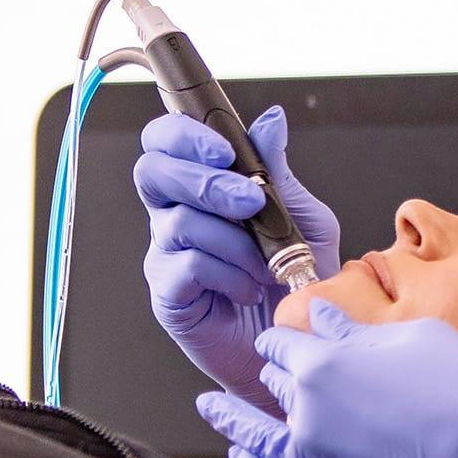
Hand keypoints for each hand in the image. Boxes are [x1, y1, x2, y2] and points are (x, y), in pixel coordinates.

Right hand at [134, 104, 342, 405]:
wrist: (302, 337)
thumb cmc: (299, 276)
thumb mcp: (303, 218)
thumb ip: (279, 172)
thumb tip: (271, 121)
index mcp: (201, 187)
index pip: (166, 143)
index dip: (183, 136)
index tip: (223, 150)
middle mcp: (174, 215)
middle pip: (153, 173)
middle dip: (207, 182)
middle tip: (251, 201)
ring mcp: (167, 255)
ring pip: (179, 222)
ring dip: (234, 239)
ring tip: (266, 263)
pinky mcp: (169, 295)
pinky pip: (189, 267)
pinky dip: (230, 274)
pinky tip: (249, 287)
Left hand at [194, 299, 457, 457]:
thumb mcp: (417, 338)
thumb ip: (356, 329)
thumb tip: (319, 316)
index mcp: (327, 360)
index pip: (285, 343)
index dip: (282, 340)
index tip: (279, 341)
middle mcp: (307, 407)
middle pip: (272, 384)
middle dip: (272, 375)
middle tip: (269, 373)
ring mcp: (309, 457)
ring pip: (255, 433)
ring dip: (232, 419)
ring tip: (213, 409)